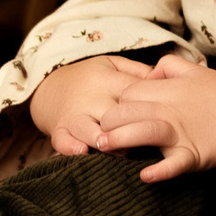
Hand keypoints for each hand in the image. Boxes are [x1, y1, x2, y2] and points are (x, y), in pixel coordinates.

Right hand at [30, 54, 156, 155]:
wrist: (49, 87)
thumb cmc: (90, 78)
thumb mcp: (111, 64)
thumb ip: (138, 71)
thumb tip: (165, 82)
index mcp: (105, 78)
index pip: (132, 92)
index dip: (151, 105)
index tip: (165, 117)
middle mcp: (89, 97)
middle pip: (112, 113)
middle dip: (129, 127)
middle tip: (146, 138)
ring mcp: (73, 114)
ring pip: (88, 128)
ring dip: (104, 140)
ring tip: (116, 148)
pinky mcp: (59, 130)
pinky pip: (62, 141)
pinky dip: (71, 147)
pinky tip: (82, 152)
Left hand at [95, 53, 215, 182]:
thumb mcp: (195, 70)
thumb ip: (168, 66)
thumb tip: (147, 73)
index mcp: (168, 90)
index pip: (127, 93)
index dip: (115, 103)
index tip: (110, 116)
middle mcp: (170, 110)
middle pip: (127, 111)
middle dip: (107, 122)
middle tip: (97, 134)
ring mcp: (181, 133)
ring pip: (143, 132)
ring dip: (121, 140)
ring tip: (105, 147)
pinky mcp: (195, 155)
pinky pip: (175, 164)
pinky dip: (160, 171)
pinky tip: (145, 176)